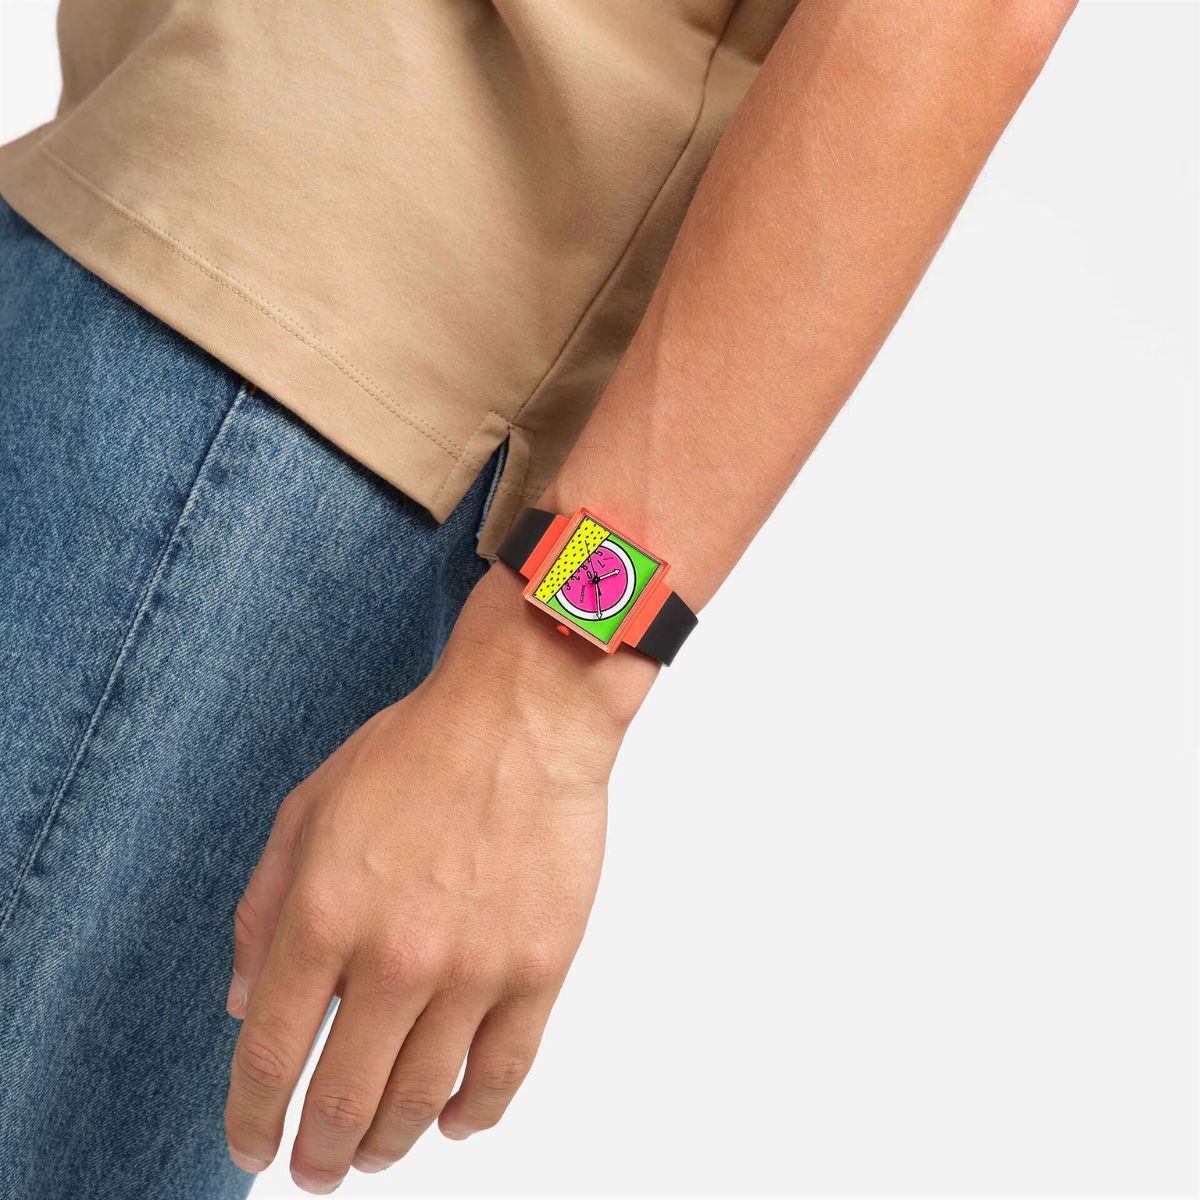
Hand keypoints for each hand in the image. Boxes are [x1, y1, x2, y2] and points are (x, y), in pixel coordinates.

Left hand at [223, 567, 655, 1191]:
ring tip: (375, 1154)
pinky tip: (452, 1122)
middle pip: (345, 1100)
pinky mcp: (539, 968)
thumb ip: (263, 909)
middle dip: (319, 1153)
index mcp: (324, 915)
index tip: (252, 1144)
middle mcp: (394, 956)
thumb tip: (247, 1003)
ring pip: (422, 1101)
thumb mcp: (308, 810)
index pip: (272, 1055)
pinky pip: (503, 1072)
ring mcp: (473, 968)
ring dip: (389, 1146)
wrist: (522, 718)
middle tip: (315, 1168)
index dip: (253, 1118)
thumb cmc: (415, 752)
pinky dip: (473, 1114)